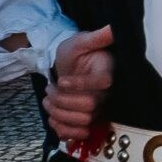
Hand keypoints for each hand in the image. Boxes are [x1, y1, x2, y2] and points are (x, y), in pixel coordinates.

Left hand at [43, 26, 115, 146]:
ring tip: (48, 100)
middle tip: (50, 89)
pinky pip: (78, 134)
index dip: (81, 85)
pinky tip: (52, 118)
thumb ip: (97, 37)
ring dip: (58, 113)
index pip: (103, 83)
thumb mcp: (82, 41)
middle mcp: (106, 94)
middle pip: (89, 106)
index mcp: (107, 73)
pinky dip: (62, 129)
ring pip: (83, 121)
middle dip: (62, 100)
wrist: (68, 69)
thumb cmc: (76, 53)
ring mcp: (98, 109)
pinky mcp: (88, 120)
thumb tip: (112, 27)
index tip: (62, 80)